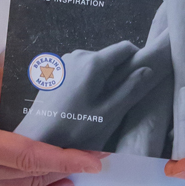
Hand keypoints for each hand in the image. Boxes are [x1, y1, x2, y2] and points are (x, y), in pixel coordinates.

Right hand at [0, 58, 102, 185]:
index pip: (29, 158)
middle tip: (97, 156)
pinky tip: (50, 181)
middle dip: (64, 167)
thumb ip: (7, 82)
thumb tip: (39, 90)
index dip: (64, 158)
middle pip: (28, 178)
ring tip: (79, 167)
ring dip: (49, 179)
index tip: (93, 159)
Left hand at [16, 40, 157, 148]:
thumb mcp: (107, 114)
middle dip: (117, 75)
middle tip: (114, 102)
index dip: (136, 61)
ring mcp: (65, 61)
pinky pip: (80, 70)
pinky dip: (87, 82)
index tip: (137, 81)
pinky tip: (80, 104)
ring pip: (94, 64)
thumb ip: (130, 90)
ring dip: (101, 80)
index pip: (125, 47)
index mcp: (94, 62)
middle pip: (109, 57)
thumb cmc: (72, 129)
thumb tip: (148, 69)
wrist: (36, 137)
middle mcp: (78, 55)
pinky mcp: (56, 70)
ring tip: (95, 106)